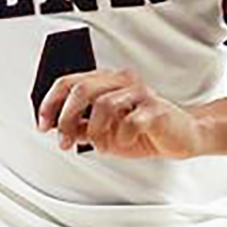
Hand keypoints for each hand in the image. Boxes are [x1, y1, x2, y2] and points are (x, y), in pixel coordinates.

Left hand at [37, 69, 205, 158]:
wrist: (182, 136)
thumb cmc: (144, 130)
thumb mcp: (104, 131)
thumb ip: (82, 127)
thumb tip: (57, 128)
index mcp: (107, 82)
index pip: (70, 82)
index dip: (51, 103)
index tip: (44, 124)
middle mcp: (122, 82)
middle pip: (82, 90)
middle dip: (67, 118)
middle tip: (65, 140)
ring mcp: (140, 94)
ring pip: (104, 104)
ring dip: (95, 131)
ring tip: (100, 144)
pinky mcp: (156, 110)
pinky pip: (130, 121)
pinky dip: (120, 136)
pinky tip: (122, 142)